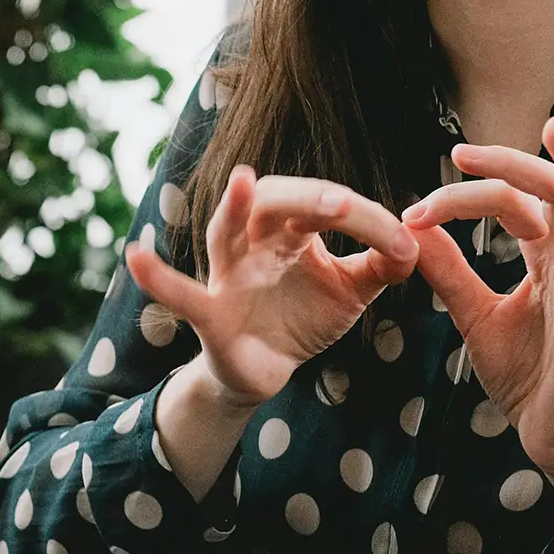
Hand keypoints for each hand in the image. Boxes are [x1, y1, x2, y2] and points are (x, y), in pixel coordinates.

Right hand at [127, 168, 419, 415]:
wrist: (265, 371)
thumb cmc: (303, 316)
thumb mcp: (351, 290)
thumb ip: (383, 265)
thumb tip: (418, 243)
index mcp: (293, 228)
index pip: (328, 207)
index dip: (367, 221)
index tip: (405, 245)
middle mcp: (255, 240)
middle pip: (275, 201)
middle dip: (308, 198)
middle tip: (341, 204)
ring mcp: (226, 273)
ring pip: (226, 231)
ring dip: (232, 207)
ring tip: (240, 182)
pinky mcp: (208, 312)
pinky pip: (181, 294)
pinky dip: (157, 278)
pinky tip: (134, 259)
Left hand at [403, 117, 553, 548]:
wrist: (553, 439)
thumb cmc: (527, 376)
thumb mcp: (475, 316)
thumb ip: (451, 273)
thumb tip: (415, 227)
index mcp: (548, 260)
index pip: (514, 205)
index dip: (466, 196)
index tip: (415, 208)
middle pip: (552, 195)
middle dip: (511, 165)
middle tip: (460, 151)